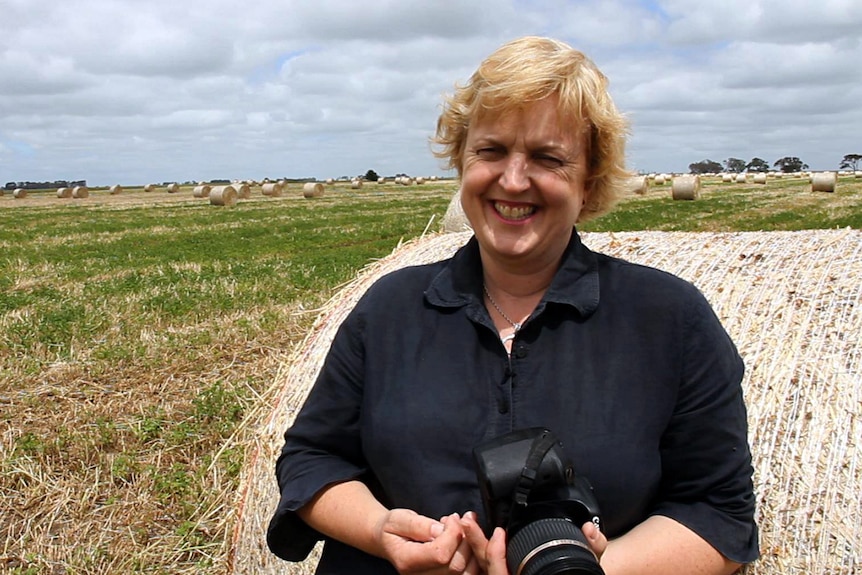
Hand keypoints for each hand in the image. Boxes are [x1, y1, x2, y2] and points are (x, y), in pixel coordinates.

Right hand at [376, 509, 479, 573]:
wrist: (388, 541)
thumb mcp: (399, 519)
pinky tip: (468, 539)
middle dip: (466, 539)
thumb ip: (419, 525)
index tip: (452, 517)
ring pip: (466, 572)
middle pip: (456, 566)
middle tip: (464, 519)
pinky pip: (467, 572)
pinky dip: (474, 556)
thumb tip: (441, 530)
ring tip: (467, 527)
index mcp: (407, 562)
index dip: (452, 533)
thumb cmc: (393, 528)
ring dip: (473, 547)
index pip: (440, 554)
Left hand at [462, 513, 607, 574]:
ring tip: (464, 520)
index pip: (501, 574)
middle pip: (486, 569)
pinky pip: (483, 565)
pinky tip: (469, 530)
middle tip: (468, 520)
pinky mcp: (502, 570)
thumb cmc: (578, 571)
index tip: (499, 532)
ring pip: (480, 567)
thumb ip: (592, 546)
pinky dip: (474, 548)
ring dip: (470, 543)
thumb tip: (590, 528)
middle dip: (474, 544)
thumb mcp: (589, 560)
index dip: (496, 555)